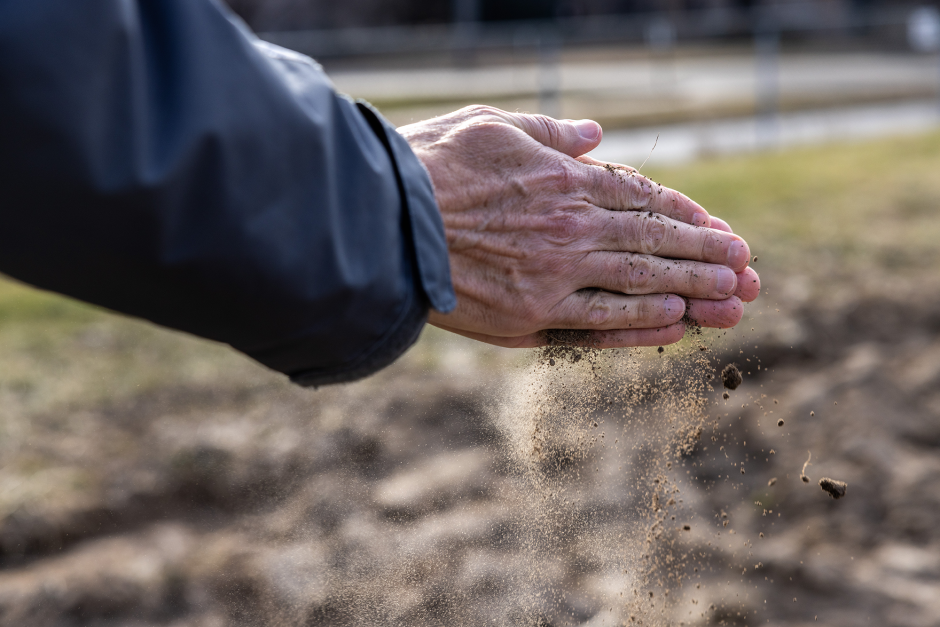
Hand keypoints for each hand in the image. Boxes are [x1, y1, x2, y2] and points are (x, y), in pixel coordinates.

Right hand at [399, 106, 759, 347]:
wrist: (381, 221)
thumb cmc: (428, 165)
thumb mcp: (491, 124)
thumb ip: (550, 130)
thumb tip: (594, 133)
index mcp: (563, 179)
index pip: (642, 197)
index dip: (686, 214)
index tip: (718, 226)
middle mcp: (571, 227)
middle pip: (655, 242)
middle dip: (706, 254)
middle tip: (747, 267)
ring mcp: (555, 274)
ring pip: (641, 283)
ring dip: (692, 290)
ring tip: (732, 298)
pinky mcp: (531, 315)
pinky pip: (602, 322)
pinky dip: (643, 324)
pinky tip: (677, 324)